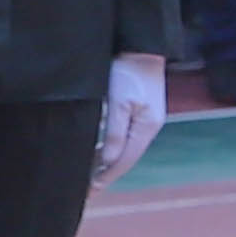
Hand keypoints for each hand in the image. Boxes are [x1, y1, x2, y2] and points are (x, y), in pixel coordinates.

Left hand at [93, 55, 169, 184]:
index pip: (124, 160)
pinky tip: (100, 152)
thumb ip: (114, 133)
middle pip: (126, 158)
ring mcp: (147, 119)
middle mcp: (149, 126)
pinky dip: (112, 148)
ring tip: (89, 175)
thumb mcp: (118, 102)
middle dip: (106, 174)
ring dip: (108, 162)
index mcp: (147, 127)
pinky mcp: (141, 110)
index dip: (106, 177)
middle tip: (87, 190)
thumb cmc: (128, 71)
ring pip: (125, 148)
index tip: (89, 190)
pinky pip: (125, 137)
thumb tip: (109, 160)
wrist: (141, 46)